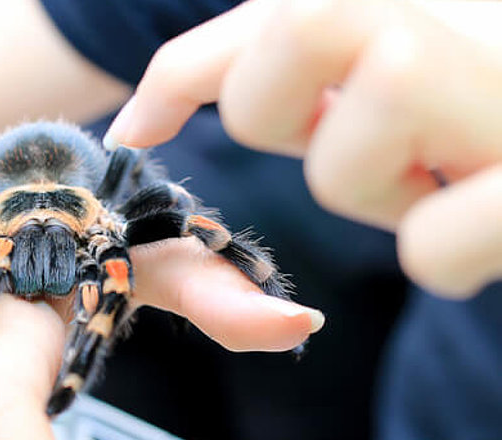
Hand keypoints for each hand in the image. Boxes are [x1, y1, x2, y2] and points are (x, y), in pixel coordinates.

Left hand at [104, 0, 501, 298]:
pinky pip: (433, 247)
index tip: (134, 132)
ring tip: (448, 168)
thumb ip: (266, 60)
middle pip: (287, 59)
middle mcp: (440, 14)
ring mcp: (491, 87)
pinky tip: (482, 221)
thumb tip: (139, 118)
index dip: (177, 78)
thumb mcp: (381, 50)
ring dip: (382, 192)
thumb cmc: (477, 89)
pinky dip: (443, 253)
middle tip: (349, 129)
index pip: (261, 22)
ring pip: (347, 163)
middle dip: (286, 120)